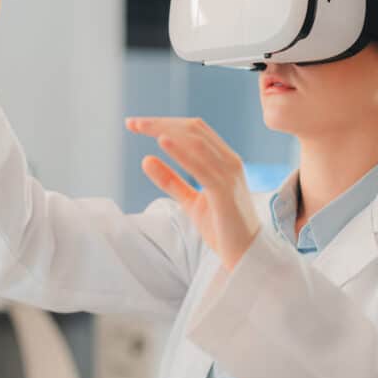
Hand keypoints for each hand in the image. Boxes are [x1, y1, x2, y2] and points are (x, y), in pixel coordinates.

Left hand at [126, 117, 260, 271]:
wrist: (245, 255)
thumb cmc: (222, 228)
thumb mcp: (189, 201)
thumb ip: (170, 181)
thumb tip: (146, 159)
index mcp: (224, 160)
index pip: (194, 130)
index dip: (166, 122)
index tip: (138, 124)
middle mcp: (230, 161)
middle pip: (193, 129)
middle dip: (160, 122)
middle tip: (132, 123)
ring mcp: (229, 174)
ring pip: (196, 141)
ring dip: (165, 130)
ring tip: (141, 126)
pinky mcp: (224, 191)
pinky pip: (201, 166)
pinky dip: (181, 151)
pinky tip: (162, 142)